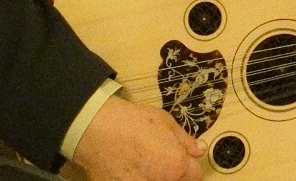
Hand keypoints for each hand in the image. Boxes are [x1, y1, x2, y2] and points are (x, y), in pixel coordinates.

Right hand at [72, 96, 205, 179]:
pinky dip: (137, 179)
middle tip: (160, 162)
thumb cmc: (132, 121)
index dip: (189, 166)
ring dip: (157, 177)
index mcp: (176, 165)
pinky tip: (130, 172)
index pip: (195, 175)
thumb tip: (200, 150)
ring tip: (144, 167)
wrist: (95, 128)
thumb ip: (184, 140)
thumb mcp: (164, 121)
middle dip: (173, 174)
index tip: (180, 160)